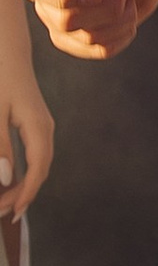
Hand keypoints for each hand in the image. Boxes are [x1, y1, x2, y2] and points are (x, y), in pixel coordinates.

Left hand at [0, 63, 51, 224]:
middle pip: (40, 170)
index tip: (12, 214)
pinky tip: (12, 180)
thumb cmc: (0, 79)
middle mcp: (45, 128)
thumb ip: (0, 147)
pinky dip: (24, 172)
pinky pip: (34, 155)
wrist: (7, 50)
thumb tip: (6, 178)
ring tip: (5, 203)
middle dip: (23, 195)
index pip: (37, 169)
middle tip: (2, 215)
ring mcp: (42, 126)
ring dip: (23, 185)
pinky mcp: (34, 123)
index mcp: (38, 127)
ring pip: (38, 164)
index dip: (26, 194)